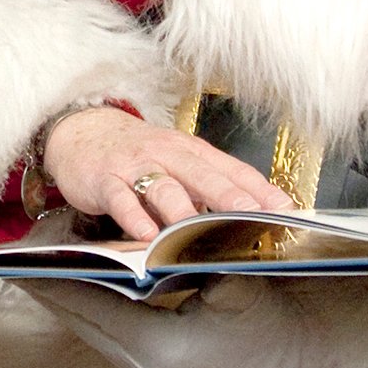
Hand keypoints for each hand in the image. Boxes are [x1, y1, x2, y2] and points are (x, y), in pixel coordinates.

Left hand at [24, 276, 335, 367]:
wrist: (302, 361)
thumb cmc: (274, 320)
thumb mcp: (236, 280)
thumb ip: (191, 256)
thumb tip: (146, 235)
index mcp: (161, 348)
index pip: (91, 307)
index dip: (56, 279)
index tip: (23, 256)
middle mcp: (145, 367)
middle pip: (80, 320)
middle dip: (51, 285)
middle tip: (21, 252)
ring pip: (90, 327)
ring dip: (67, 295)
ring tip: (42, 261)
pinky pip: (107, 332)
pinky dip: (89, 306)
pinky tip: (79, 280)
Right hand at [43, 108, 292, 239]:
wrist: (80, 133)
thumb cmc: (138, 155)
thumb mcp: (176, 163)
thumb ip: (207, 186)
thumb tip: (248, 214)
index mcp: (191, 151)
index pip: (232, 169)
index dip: (260, 190)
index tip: (287, 210)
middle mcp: (167, 154)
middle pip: (203, 175)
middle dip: (230, 197)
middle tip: (254, 217)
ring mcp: (135, 166)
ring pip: (164, 187)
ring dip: (182, 211)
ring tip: (199, 233)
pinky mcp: (104, 179)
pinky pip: (121, 199)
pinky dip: (133, 216)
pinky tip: (146, 234)